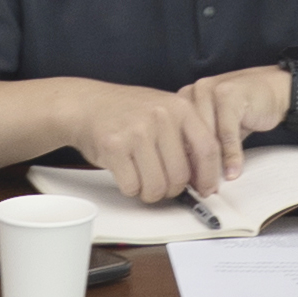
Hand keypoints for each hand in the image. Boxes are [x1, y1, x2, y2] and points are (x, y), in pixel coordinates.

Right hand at [62, 80, 222, 202]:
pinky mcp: (115, 147)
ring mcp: (137, 131)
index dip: (209, 176)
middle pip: (181, 175)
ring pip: (157, 186)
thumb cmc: (128, 112)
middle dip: (172, 189)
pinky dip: (131, 188)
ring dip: (150, 192)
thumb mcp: (165, 111)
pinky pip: (132, 186)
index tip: (206, 189)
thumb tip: (205, 176)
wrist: (88, 104)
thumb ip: (186, 137)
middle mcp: (161, 116)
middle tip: (163, 184)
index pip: (207, 149)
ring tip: (143, 178)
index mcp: (180, 107)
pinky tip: (127, 173)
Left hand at [178, 66, 288, 181]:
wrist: (273, 89)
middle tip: (203, 191)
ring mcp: (210, 90)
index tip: (186, 186)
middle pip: (188, 137)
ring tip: (215, 186)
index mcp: (184, 99)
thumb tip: (191, 179)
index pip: (174, 136)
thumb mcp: (218, 128)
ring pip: (206, 137)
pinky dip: (231, 155)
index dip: (180, 163)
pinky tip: (233, 171)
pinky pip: (226, 132)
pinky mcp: (229, 95)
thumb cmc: (243, 110)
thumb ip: (203, 146)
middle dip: (195, 168)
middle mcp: (193, 92)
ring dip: (212, 165)